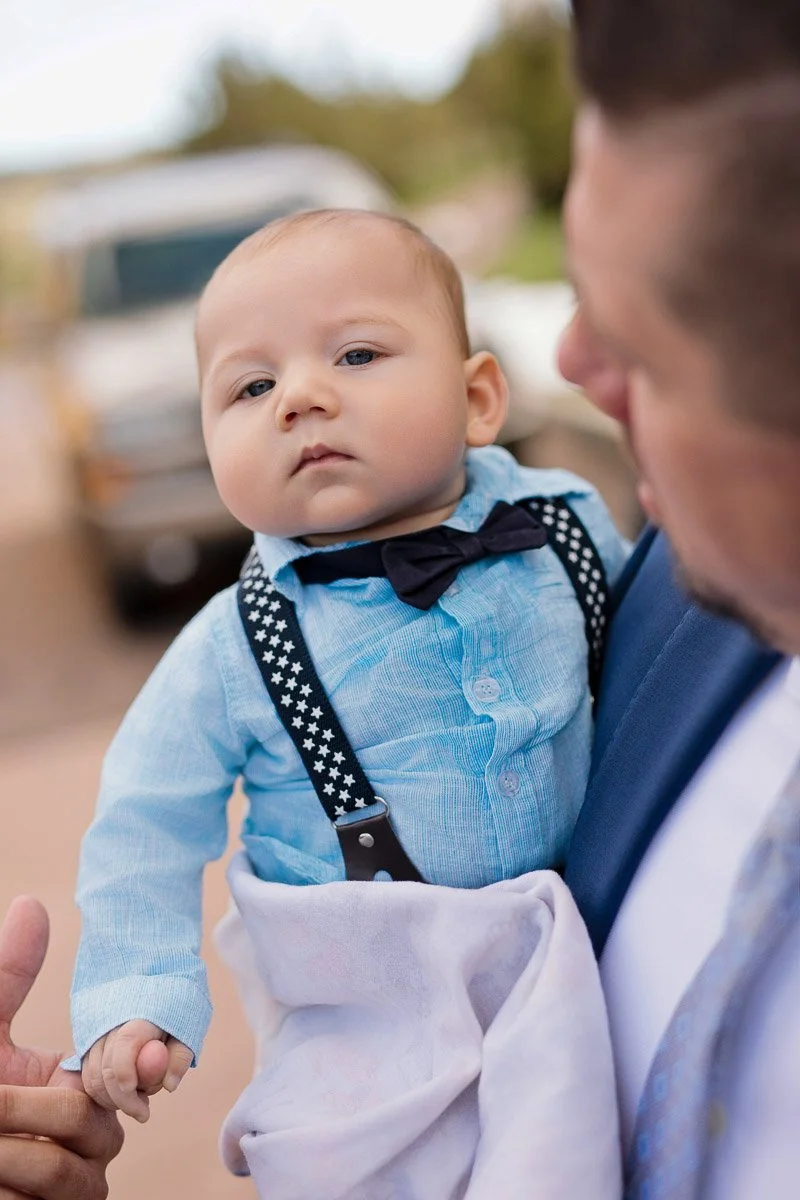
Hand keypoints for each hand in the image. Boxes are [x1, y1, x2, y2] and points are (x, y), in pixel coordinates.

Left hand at [0, 895, 124, 1198]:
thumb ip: (11, 974)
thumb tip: (31, 901)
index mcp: (79, 1090)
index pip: (122, 1069)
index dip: (124, 1060)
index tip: (125, 1050)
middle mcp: (87, 1140)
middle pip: (93, 1120)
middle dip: (33, 1109)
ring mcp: (72, 1186)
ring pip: (68, 1166)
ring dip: (12, 1147)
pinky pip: (53, 1195)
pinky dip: (14, 1180)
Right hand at [82, 1020, 192, 1122]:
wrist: (155, 989)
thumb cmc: (174, 1011)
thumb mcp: (187, 1030)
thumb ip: (179, 1056)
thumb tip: (169, 1086)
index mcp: (138, 1016)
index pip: (125, 1045)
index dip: (127, 1076)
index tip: (143, 1107)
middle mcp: (110, 1023)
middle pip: (105, 1068)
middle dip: (124, 1099)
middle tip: (145, 1113)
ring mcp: (95, 1033)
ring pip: (92, 1077)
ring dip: (112, 1098)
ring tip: (140, 1097)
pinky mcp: (87, 1044)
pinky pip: (88, 1075)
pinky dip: (102, 1091)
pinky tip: (125, 1091)